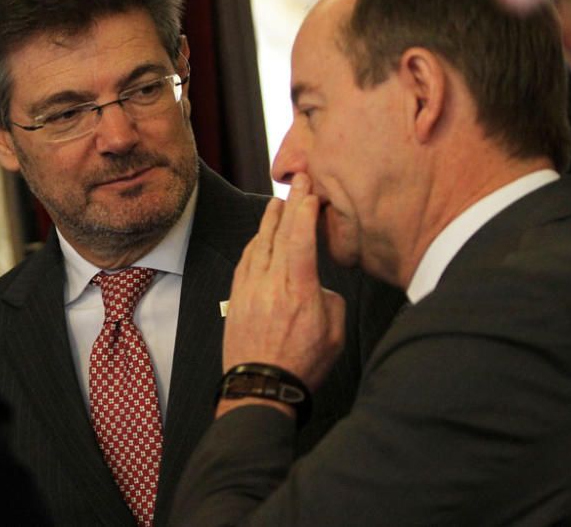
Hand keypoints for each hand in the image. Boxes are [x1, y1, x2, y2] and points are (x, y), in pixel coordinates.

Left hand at [222, 173, 344, 391]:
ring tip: (278, 205)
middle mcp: (271, 283)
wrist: (261, 387)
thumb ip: (328, 299)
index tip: (310, 191)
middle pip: (278, 234)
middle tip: (297, 183)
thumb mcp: (334, 332)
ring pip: (259, 244)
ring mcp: (250, 289)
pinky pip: (245, 262)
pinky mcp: (236, 298)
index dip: (305, 210)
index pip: (300, 238)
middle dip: (289, 205)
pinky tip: (260, 238)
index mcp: (299, 290)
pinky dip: (255, 244)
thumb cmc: (301, 364)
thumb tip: (317, 286)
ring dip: (269, 221)